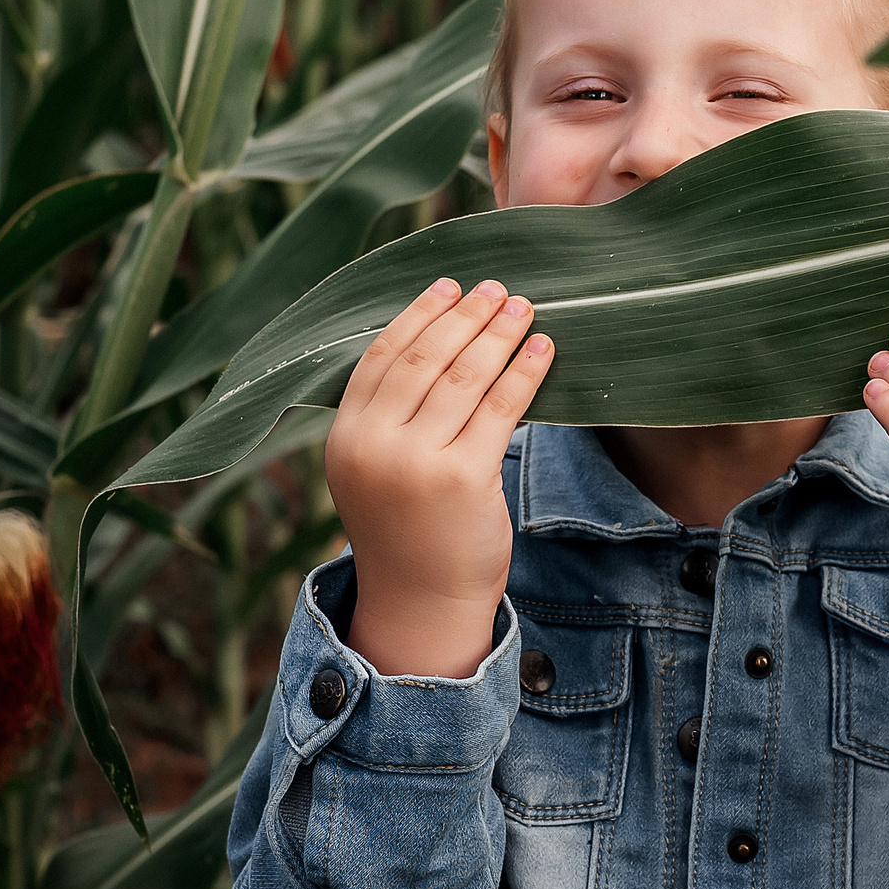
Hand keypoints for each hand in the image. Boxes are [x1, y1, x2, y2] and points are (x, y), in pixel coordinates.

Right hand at [325, 277, 553, 676]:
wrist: (422, 601)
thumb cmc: (408, 530)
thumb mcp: (377, 469)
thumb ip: (389, 416)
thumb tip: (438, 342)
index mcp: (344, 437)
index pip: (382, 357)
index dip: (418, 315)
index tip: (449, 286)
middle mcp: (373, 445)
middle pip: (426, 359)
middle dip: (466, 316)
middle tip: (497, 287)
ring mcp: (416, 463)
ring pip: (465, 378)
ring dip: (499, 335)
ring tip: (524, 308)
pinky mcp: (463, 479)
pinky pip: (501, 409)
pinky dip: (525, 373)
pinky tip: (544, 350)